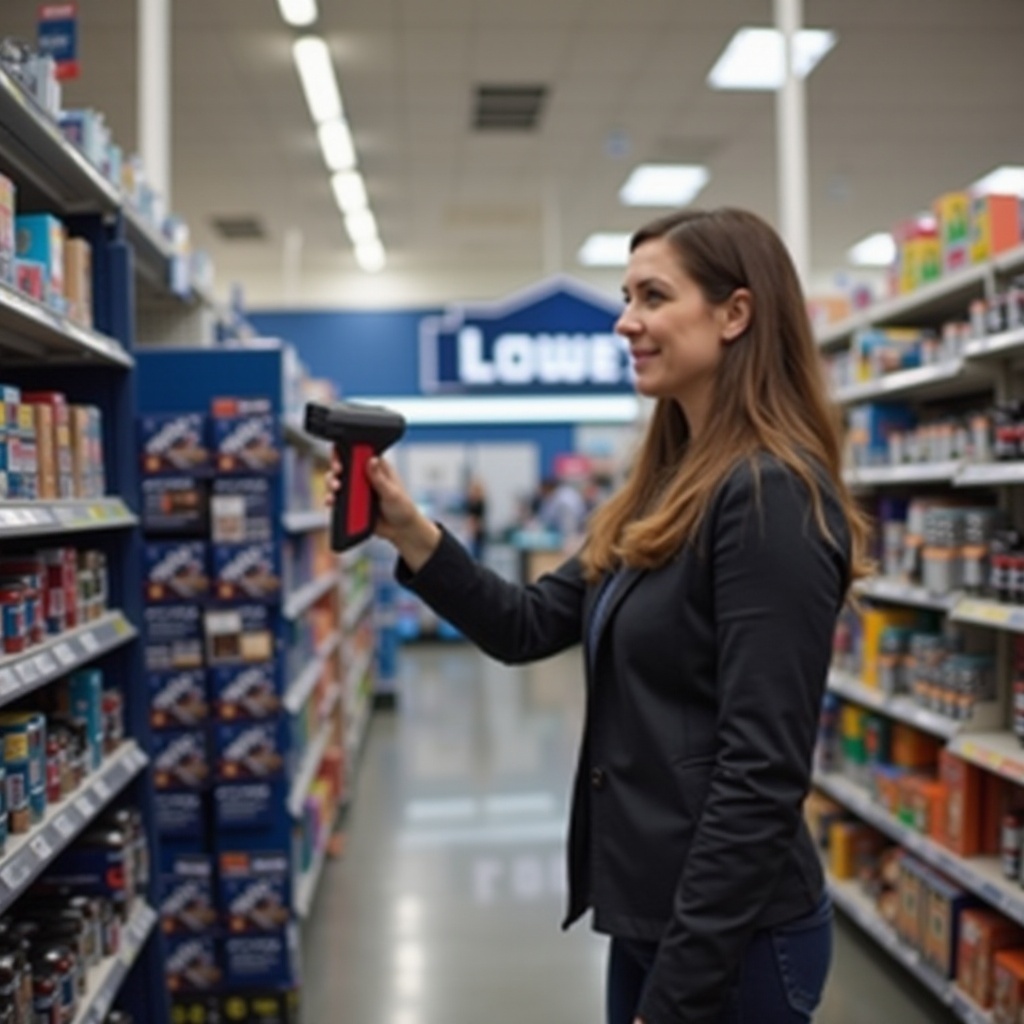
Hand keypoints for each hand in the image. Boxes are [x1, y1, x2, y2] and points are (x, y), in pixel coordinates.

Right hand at [326, 451, 440, 568]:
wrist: (400, 530)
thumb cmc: (403, 508)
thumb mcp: (392, 493)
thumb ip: (380, 479)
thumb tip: (371, 460)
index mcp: (377, 467)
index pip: (359, 453)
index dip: (346, 451)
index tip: (341, 458)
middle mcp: (364, 476)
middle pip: (343, 466)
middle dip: (335, 468)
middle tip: (338, 474)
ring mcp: (357, 490)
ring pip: (337, 481)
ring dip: (331, 483)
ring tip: (335, 490)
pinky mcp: (351, 504)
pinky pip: (337, 499)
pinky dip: (331, 499)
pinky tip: (330, 502)